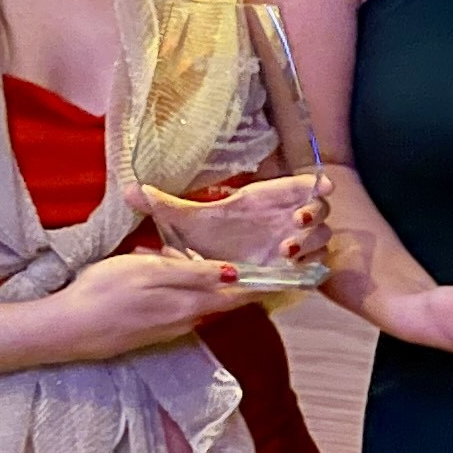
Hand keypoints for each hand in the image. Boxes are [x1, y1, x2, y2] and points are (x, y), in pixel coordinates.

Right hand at [39, 248, 265, 362]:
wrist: (68, 328)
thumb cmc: (106, 292)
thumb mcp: (151, 271)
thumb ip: (193, 273)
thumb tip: (234, 274)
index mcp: (192, 304)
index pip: (237, 295)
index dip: (259, 283)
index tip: (282, 270)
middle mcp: (187, 321)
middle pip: (219, 298)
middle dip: (227, 276)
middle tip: (224, 249)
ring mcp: (168, 329)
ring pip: (197, 301)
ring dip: (198, 280)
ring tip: (181, 252)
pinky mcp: (151, 332)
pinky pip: (177, 307)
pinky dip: (178, 289)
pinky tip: (157, 270)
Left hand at [137, 170, 326, 275]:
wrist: (209, 267)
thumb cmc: (207, 236)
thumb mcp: (186, 221)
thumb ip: (164, 206)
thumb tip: (129, 191)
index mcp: (266, 200)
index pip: (300, 186)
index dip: (314, 184)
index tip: (323, 185)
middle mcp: (285, 219)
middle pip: (318, 210)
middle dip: (313, 214)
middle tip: (298, 220)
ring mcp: (293, 243)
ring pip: (320, 238)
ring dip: (310, 242)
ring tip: (286, 249)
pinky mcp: (293, 268)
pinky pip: (315, 265)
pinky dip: (310, 265)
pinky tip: (296, 268)